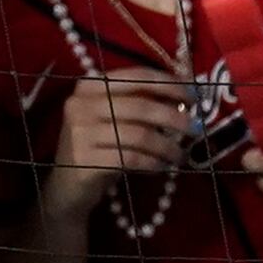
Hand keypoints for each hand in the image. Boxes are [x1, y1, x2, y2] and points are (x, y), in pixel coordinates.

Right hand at [39, 66, 192, 222]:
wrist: (67, 186)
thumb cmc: (99, 149)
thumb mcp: (115, 121)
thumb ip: (142, 106)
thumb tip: (184, 101)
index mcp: (89, 86)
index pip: (136, 77)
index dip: (169, 84)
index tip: (194, 96)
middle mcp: (80, 104)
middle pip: (140, 106)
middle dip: (174, 117)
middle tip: (195, 129)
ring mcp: (80, 132)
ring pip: (139, 134)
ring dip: (168, 146)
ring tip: (180, 155)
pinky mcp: (85, 160)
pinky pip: (132, 158)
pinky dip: (154, 163)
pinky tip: (163, 167)